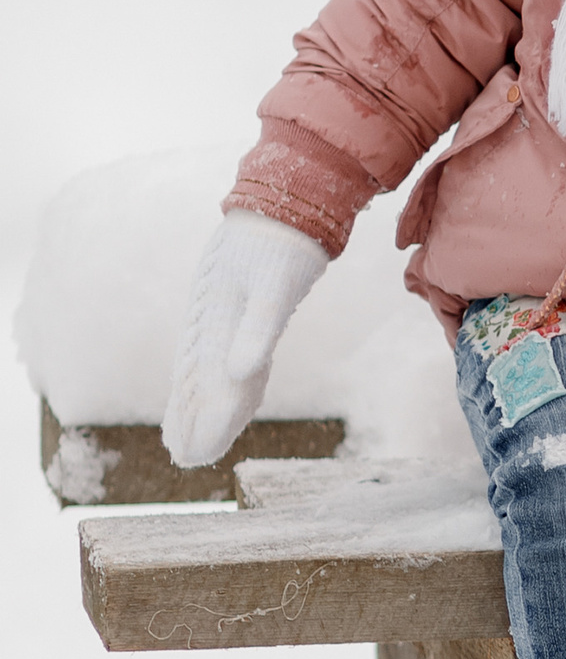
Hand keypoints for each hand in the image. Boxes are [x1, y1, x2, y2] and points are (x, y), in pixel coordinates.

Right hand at [162, 211, 330, 472]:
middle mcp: (213, 321)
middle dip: (192, 420)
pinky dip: (224, 376)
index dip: (200, 422)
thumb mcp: (276, 287)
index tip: (193, 457)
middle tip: (186, 459)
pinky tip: (230, 389)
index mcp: (216, 323)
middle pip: (198, 382)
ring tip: (189, 433)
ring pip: (208, 369)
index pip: (205, 386)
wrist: (287, 199)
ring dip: (200, 403)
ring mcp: (223, 312)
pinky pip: (226, 349)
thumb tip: (239, 374)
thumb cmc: (283, 244)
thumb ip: (257, 331)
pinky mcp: (238, 304)